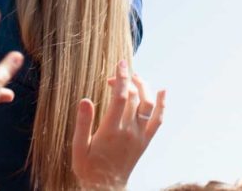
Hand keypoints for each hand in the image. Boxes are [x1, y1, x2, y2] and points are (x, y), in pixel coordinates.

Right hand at [71, 60, 164, 188]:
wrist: (106, 189)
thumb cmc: (88, 168)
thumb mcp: (78, 148)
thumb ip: (83, 124)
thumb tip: (85, 100)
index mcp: (110, 131)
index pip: (119, 97)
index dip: (121, 77)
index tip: (120, 63)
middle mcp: (129, 132)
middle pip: (134, 97)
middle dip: (126, 80)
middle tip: (115, 75)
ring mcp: (140, 137)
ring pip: (148, 105)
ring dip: (144, 87)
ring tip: (135, 77)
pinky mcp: (145, 142)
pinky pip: (158, 121)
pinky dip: (162, 105)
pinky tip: (162, 91)